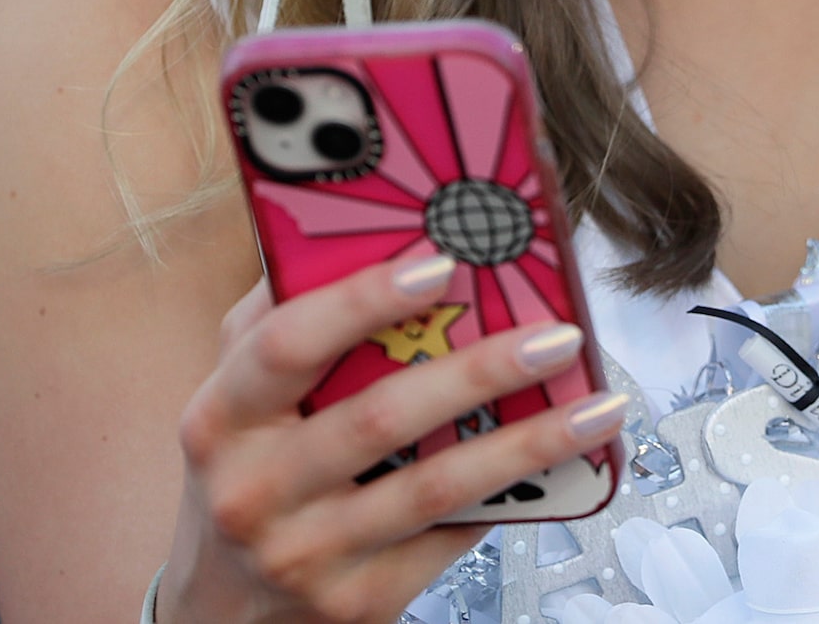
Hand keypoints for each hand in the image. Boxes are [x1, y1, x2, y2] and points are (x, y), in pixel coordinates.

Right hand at [163, 251, 627, 623]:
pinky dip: (511, 497)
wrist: (222, 606)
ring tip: (597, 407)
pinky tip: (561, 464)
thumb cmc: (247, 469)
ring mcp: (306, 554)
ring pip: (435, 489)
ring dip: (529, 444)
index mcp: (221, 417)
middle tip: (557, 336)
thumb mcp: (237, 393)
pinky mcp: (357, 602)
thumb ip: (281, 314)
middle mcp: (255, 490)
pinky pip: (450, 538)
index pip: (287, 344)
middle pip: (379, 418)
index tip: (442, 263)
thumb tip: (369, 232)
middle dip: (480, 372)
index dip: (363, 300)